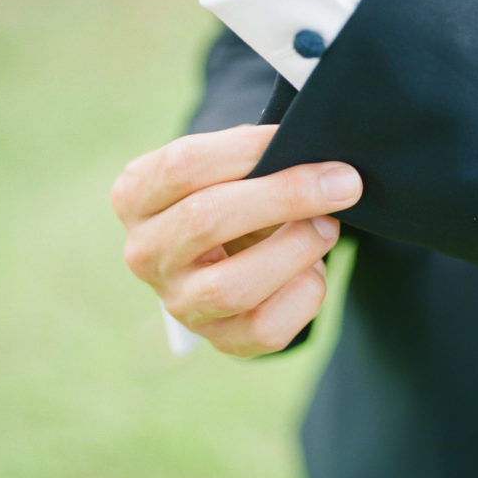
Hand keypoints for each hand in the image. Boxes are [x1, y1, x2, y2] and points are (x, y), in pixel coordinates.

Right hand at [110, 125, 362, 357]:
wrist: (230, 247)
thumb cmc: (233, 190)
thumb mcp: (230, 164)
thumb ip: (259, 154)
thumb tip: (322, 168)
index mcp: (135, 195)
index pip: (183, 165)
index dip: (247, 149)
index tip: (298, 138)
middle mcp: (145, 253)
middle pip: (205, 220)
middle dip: (285, 196)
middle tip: (342, 183)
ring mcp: (178, 302)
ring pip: (232, 286)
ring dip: (296, 249)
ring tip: (327, 226)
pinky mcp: (219, 339)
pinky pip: (266, 328)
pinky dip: (304, 293)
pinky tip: (313, 269)